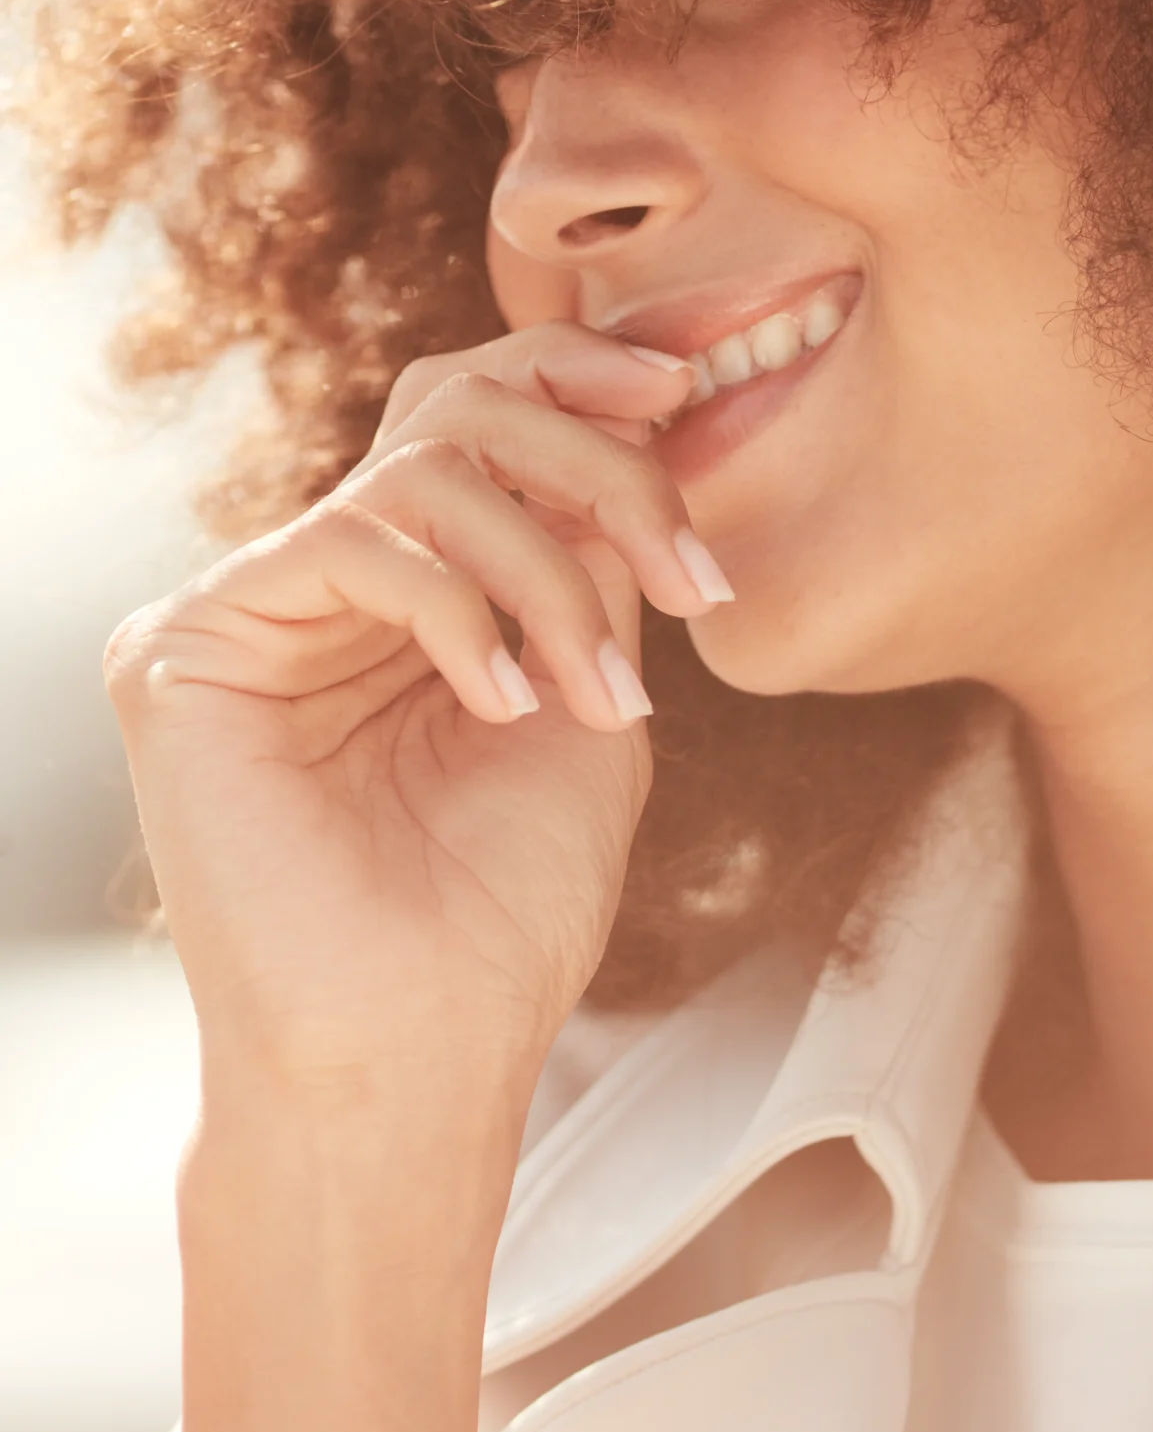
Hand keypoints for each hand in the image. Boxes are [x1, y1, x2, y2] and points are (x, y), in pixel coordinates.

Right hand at [106, 322, 720, 1192]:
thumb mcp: (593, 707)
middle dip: (593, 460)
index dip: (579, 378)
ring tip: (597, 697)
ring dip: (548, 575)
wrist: (421, 1052)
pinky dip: (460, 610)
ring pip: (421, 468)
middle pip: (451, 403)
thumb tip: (630, 440)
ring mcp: (252, 613)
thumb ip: (594, 574)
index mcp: (413, 596)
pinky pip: (350, 541)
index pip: (481, 421)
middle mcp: (324, 588)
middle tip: (677, 569)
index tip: (689, 393)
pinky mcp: (184, 649)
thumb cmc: (505, 915)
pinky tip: (506, 706)